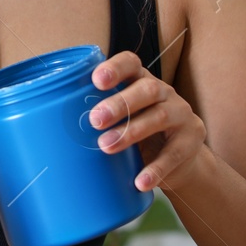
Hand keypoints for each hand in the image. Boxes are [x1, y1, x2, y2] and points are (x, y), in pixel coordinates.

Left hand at [87, 51, 206, 191]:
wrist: (181, 158)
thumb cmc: (140, 133)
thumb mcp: (124, 119)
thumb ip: (102, 117)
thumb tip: (54, 129)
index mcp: (142, 81)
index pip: (131, 64)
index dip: (115, 68)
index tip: (95, 80)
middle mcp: (165, 93)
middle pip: (146, 89)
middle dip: (119, 104)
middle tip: (94, 120)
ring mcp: (182, 115)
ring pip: (159, 118)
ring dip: (131, 132)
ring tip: (107, 147)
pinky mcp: (191, 141)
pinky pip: (174, 154)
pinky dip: (156, 169)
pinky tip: (140, 181)